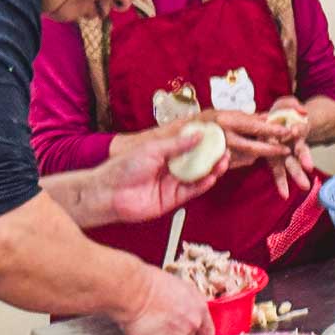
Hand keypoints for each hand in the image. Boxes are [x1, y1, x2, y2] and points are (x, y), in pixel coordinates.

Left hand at [100, 130, 230, 224]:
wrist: (108, 193)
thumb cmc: (123, 167)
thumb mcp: (153, 149)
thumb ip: (177, 144)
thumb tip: (198, 135)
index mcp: (164, 152)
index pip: (189, 145)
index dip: (204, 140)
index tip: (218, 134)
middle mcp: (170, 167)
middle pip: (196, 161)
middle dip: (212, 155)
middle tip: (226, 149)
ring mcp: (172, 183)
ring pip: (197, 176)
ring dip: (211, 169)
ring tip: (223, 161)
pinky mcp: (172, 199)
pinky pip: (191, 191)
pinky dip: (203, 185)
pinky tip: (211, 178)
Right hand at [116, 266, 213, 334]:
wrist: (135, 291)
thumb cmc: (153, 284)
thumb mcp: (182, 289)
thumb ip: (191, 306)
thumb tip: (190, 313)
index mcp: (199, 311)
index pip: (207, 334)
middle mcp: (190, 328)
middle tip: (165, 332)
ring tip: (151, 327)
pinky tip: (143, 331)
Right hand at [201, 110, 297, 170]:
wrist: (176, 136)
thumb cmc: (203, 121)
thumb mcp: (223, 113)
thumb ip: (245, 117)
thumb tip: (267, 116)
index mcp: (224, 119)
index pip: (253, 126)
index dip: (271, 129)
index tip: (287, 131)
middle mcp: (221, 136)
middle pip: (252, 147)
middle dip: (271, 149)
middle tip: (287, 150)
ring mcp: (217, 152)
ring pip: (246, 157)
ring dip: (260, 154)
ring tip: (273, 150)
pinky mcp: (214, 164)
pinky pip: (236, 164)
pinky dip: (246, 159)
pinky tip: (251, 155)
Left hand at [265, 98, 315, 199]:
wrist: (278, 122)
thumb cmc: (283, 113)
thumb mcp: (288, 103)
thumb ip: (293, 105)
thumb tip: (302, 111)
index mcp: (294, 127)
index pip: (298, 129)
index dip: (298, 130)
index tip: (297, 131)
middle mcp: (291, 142)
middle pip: (299, 151)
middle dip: (304, 159)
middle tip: (309, 168)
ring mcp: (284, 152)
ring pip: (292, 164)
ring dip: (297, 175)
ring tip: (304, 187)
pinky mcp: (275, 158)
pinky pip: (278, 171)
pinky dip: (282, 183)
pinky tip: (284, 195)